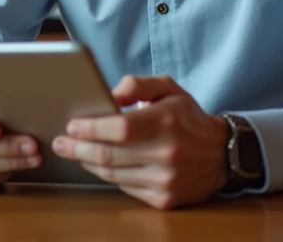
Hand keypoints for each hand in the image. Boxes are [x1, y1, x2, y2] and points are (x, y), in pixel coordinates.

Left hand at [51, 75, 229, 208]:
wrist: (222, 154)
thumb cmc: (188, 117)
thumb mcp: (169, 88)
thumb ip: (138, 84)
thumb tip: (108, 93)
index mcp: (166, 121)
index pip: (119, 128)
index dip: (91, 128)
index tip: (72, 125)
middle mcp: (167, 153)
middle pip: (109, 154)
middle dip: (77, 148)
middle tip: (60, 143)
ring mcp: (166, 180)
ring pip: (113, 174)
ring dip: (87, 163)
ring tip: (73, 152)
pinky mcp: (165, 199)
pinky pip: (126, 188)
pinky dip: (109, 176)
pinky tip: (99, 165)